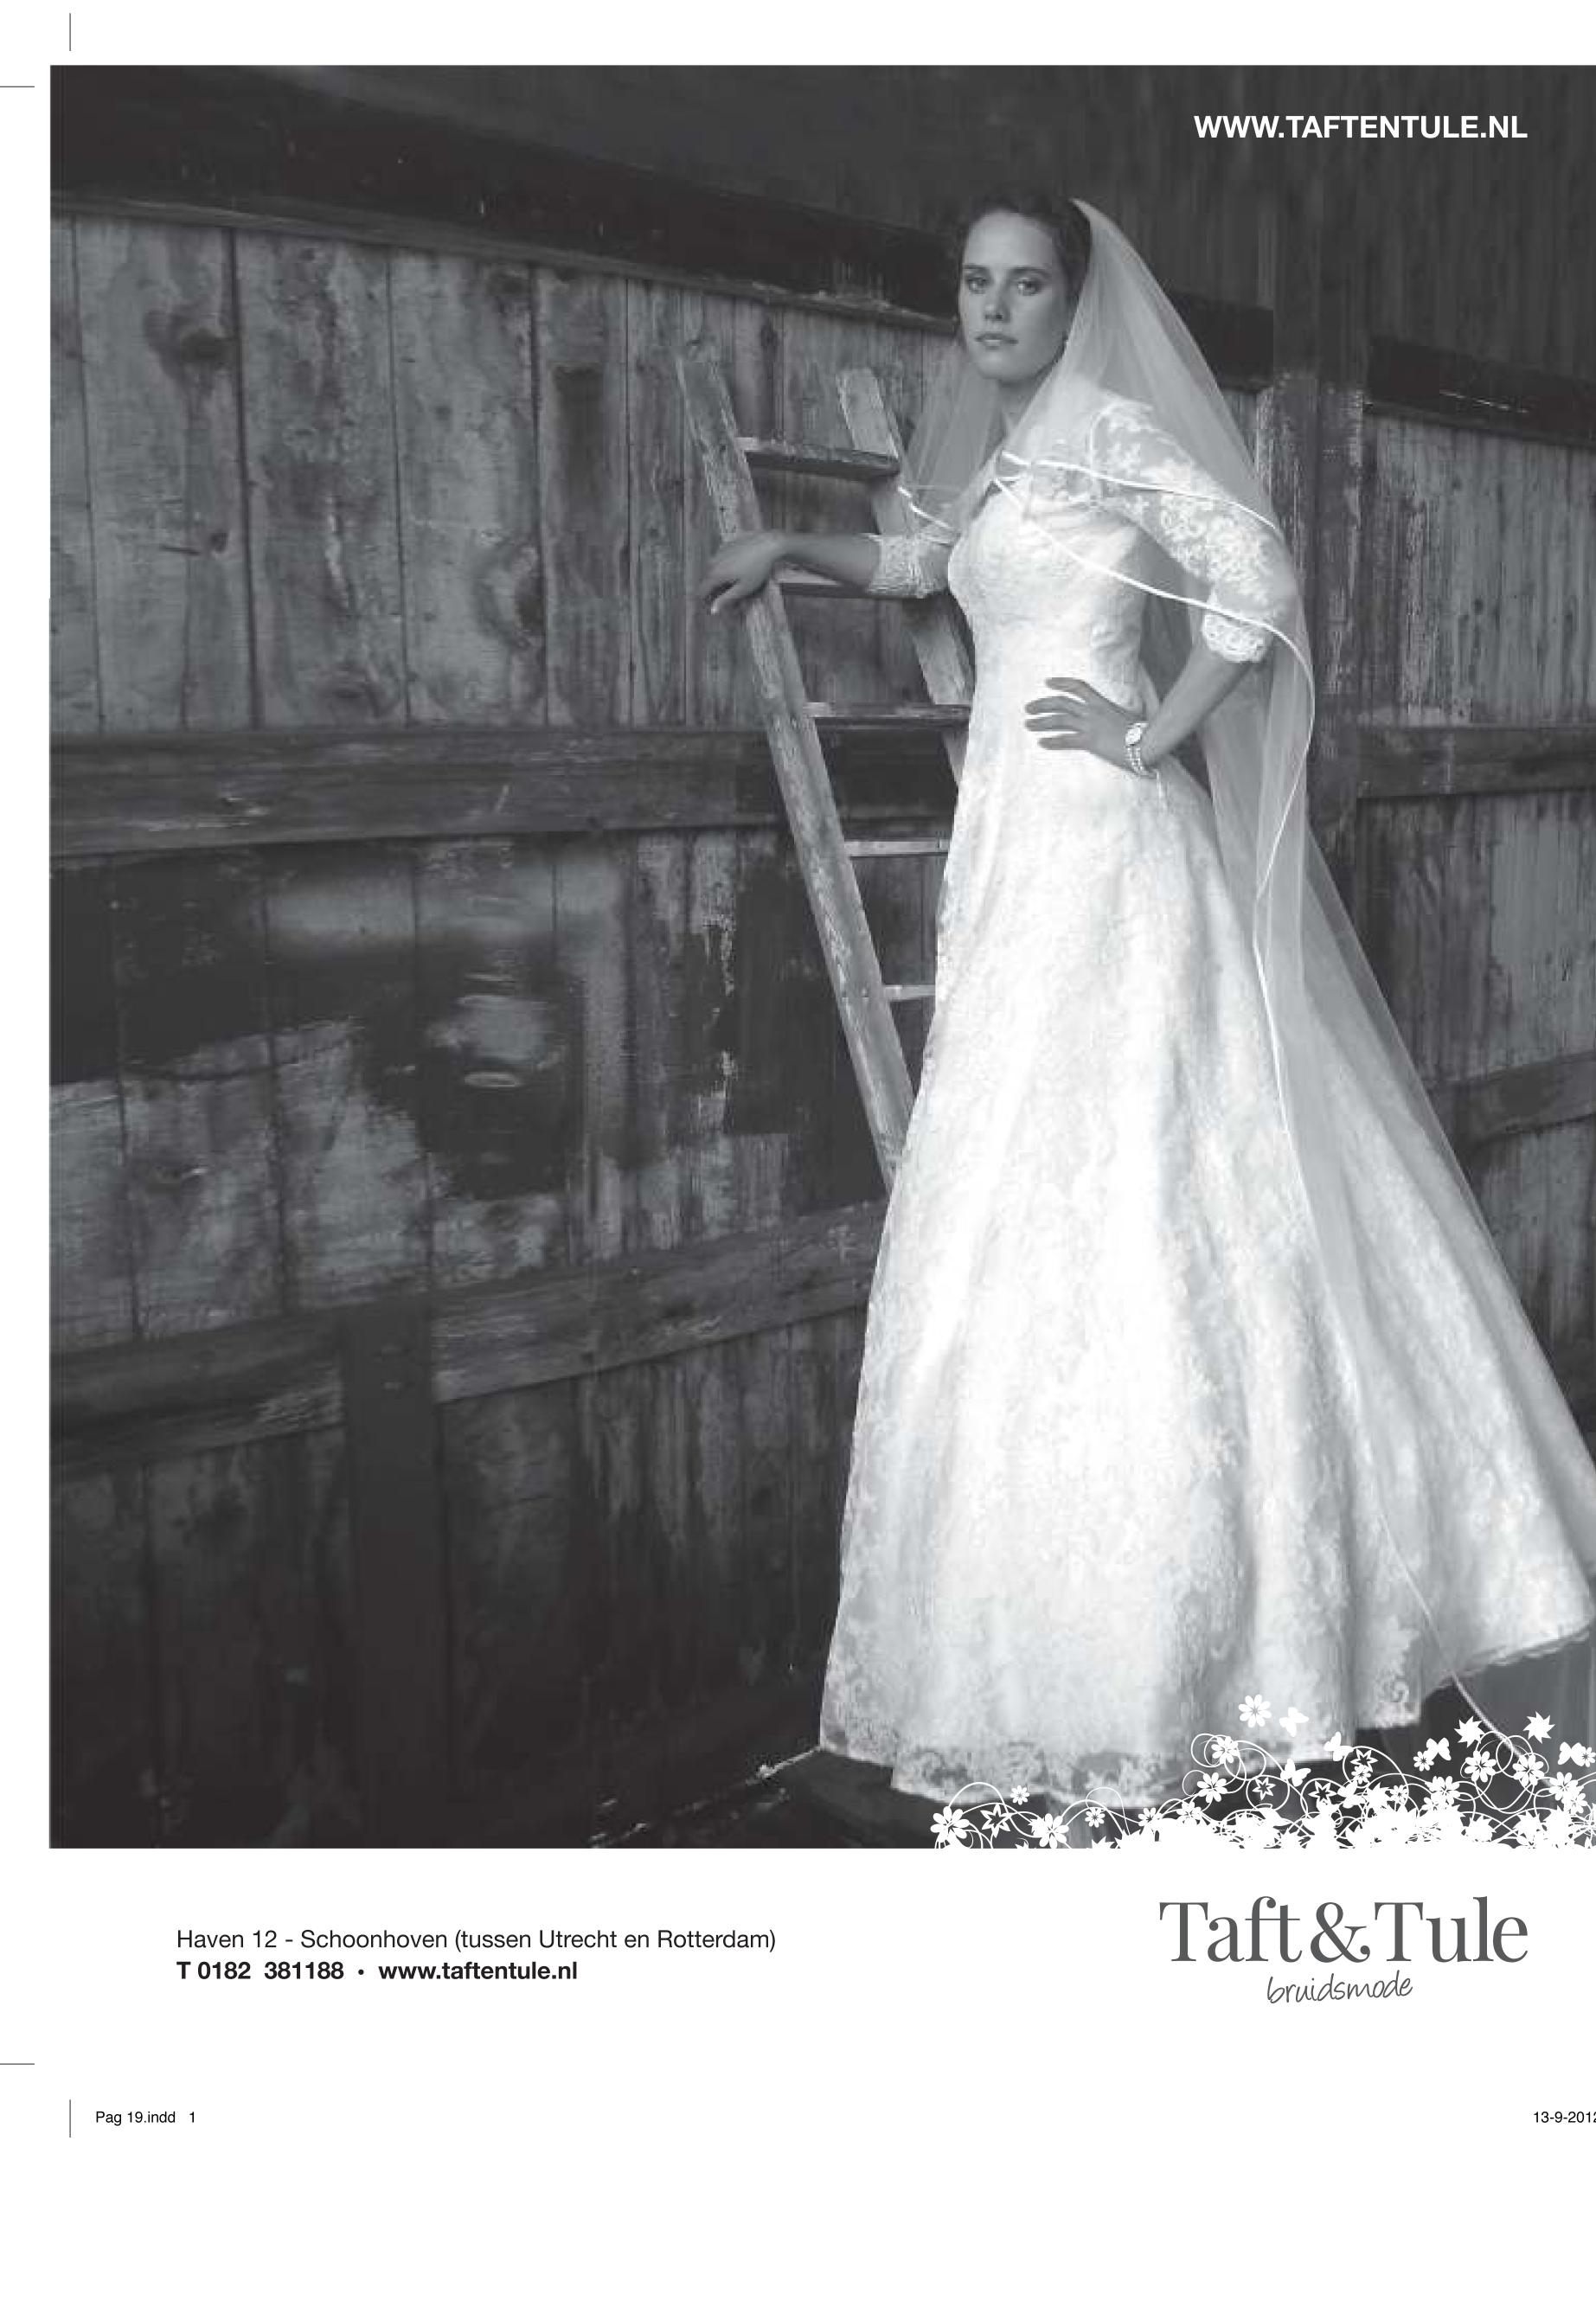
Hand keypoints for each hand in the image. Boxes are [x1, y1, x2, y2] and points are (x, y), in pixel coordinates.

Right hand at [699, 531, 784, 615]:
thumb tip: (713, 610)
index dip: (706, 600)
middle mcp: (713, 562)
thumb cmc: (757, 569)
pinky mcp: (725, 545)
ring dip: (718, 578)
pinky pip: (719, 560)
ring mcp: (718, 552)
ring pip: (712, 569)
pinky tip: (736, 568)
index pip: (702, 590)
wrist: (767, 544)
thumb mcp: (743, 588)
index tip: (714, 605)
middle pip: (706, 580)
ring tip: (732, 583)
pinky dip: (723, 567)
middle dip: (713, 589)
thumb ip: (726, 599)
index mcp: (715, 574)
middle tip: (725, 596)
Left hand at [1024, 678, 1140, 769]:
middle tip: (1028, 708)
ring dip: (1041, 722)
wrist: (1148, 742)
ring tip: (1028, 724)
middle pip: (1061, 703)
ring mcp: (1091, 725)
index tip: (1047, 682)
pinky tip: (1041, 742)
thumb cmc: (1142, 731)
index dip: (1061, 683)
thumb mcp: (1128, 717)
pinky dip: (1052, 741)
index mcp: (1101, 703)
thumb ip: (1117, 715)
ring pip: (1059, 720)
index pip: (1078, 687)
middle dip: (1042, 704)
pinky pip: (1066, 740)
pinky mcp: (1091, 741)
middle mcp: (1093, 711)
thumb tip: (1119, 717)